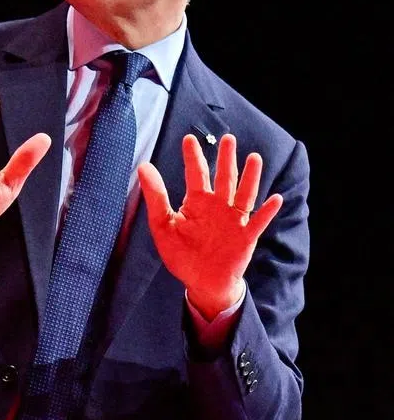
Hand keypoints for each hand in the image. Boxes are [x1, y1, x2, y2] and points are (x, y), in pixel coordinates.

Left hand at [138, 133, 283, 319]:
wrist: (201, 281)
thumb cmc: (181, 253)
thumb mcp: (162, 224)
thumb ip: (155, 196)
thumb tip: (143, 166)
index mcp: (197, 202)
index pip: (196, 174)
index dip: (193, 157)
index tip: (189, 139)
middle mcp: (218, 207)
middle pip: (224, 178)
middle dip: (226, 159)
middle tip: (228, 138)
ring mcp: (233, 221)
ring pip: (244, 194)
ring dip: (250, 177)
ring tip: (254, 157)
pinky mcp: (246, 237)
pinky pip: (258, 222)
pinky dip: (267, 211)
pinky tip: (275, 198)